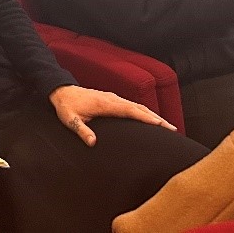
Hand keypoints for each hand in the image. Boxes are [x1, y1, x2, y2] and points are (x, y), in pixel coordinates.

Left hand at [49, 85, 176, 146]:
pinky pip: (132, 105)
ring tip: (166, 125)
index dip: (146, 118)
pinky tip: (149, 118)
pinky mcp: (112, 99)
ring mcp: (113, 98)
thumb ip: (81, 130)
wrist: (61, 90)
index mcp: (105, 104)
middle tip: (173, 128)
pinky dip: (144, 111)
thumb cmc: (66, 106)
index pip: (131, 111)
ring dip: (152, 114)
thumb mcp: (69, 119)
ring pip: (137, 105)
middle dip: (156, 118)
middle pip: (139, 108)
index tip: (161, 125)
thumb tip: (93, 142)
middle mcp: (112, 99)